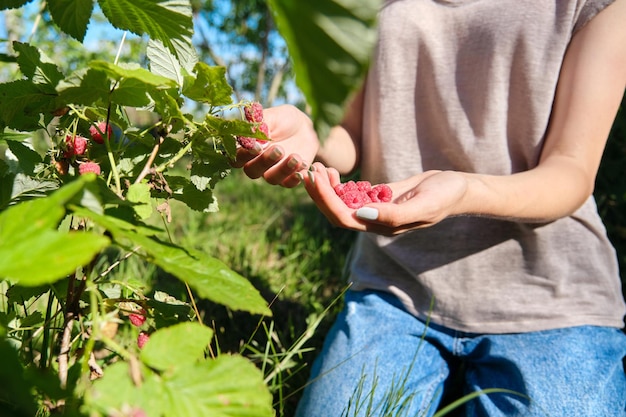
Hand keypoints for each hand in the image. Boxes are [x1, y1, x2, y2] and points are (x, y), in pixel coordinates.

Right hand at [231, 104, 318, 187]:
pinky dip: (296, 176)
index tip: (256, 147)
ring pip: (272, 179)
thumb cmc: (282, 119)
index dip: (244, 155)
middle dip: (264, 162)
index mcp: (247, 149)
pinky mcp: (289, 177)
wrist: (304, 126)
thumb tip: (251, 133)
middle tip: (279, 149)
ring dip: (283, 169)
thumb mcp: (272, 116)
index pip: (237, 157)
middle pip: (252, 171)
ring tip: (296, 156)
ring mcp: (273, 172)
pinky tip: (303, 164)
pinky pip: (289, 183)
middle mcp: (256, 163)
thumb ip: (260, 124)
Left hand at [303, 163, 469, 235]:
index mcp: (382, 227)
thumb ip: (393, 214)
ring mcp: (376, 210)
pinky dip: (339, 185)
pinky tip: (333, 172)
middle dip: (320, 193)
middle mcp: (375, 222)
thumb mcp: (423, 204)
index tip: (317, 178)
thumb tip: (361, 215)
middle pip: (337, 212)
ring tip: (319, 167)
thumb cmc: (445, 196)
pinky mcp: (379, 197)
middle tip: (310, 169)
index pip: (345, 218)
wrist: (459, 188)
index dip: (327, 200)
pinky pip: (352, 195)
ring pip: (341, 204)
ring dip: (326, 188)